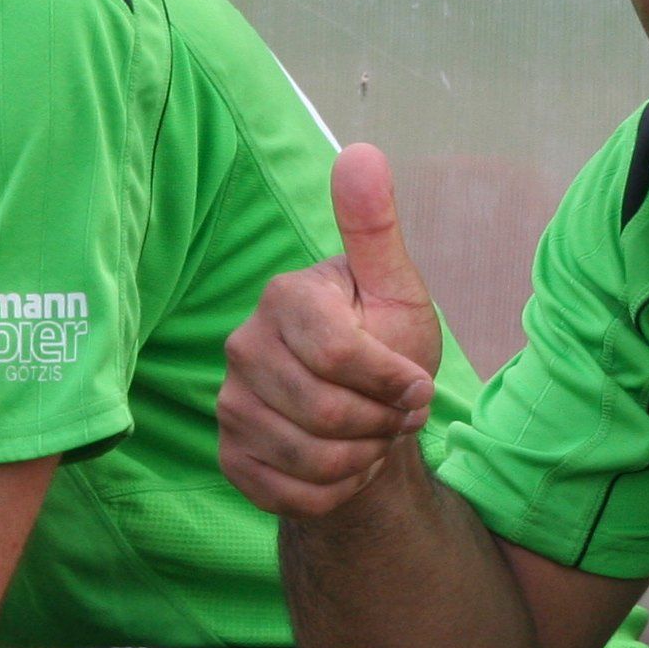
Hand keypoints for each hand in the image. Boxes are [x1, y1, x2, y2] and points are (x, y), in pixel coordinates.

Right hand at [219, 145, 444, 514]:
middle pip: (326, 412)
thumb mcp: (396, 287)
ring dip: (364, 460)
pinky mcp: (229, 454)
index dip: (391, 382)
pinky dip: (338, 493)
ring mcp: (229, 402)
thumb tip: (361, 153)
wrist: (363, 418)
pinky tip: (349, 466)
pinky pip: (292, 494)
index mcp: (285, 297)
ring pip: (312, 459)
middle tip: (399, 418)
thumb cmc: (384, 344)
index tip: (419, 389)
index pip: (338, 354)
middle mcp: (244, 346)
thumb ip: (375, 228)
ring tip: (374, 437)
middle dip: (381, 425)